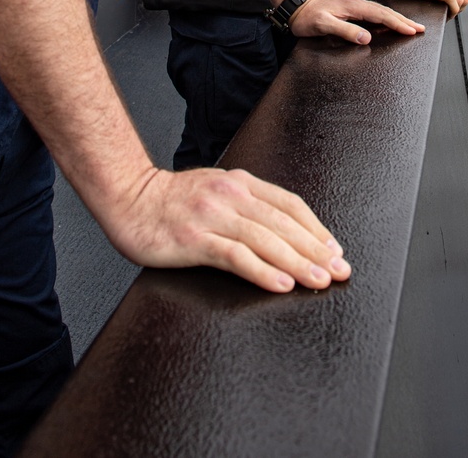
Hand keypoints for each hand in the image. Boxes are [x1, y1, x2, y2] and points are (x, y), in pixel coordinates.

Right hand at [109, 165, 350, 293]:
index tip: (334, 250)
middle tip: (339, 271)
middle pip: (284, 224)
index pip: (290, 204)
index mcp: (241, 183)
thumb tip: (283, 229)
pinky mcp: (194, 237)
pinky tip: (280, 283)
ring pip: (266, 239)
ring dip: (297, 262)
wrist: (128, 197)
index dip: (316, 228)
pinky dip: (262, 270)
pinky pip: (235, 255)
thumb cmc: (171, 200)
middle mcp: (231, 195)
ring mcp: (212, 215)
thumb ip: (246, 203)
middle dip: (316, 250)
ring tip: (319, 281)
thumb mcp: (216, 189)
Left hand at [288, 0, 424, 45]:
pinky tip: (391, 23)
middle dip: (404, 20)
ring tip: (411, 26)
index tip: (412, 30)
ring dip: (397, 19)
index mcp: (353, 6)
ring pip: (381, 11)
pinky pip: (374, 13)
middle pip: (385, 11)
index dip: (397, 23)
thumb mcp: (324, 26)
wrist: (296, 7)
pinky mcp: (352, 8)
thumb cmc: (307, 18)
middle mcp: (356, 3)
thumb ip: (345, 31)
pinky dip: (387, 18)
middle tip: (420, 28)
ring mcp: (355, 5)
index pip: (381, 15)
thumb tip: (367, 38)